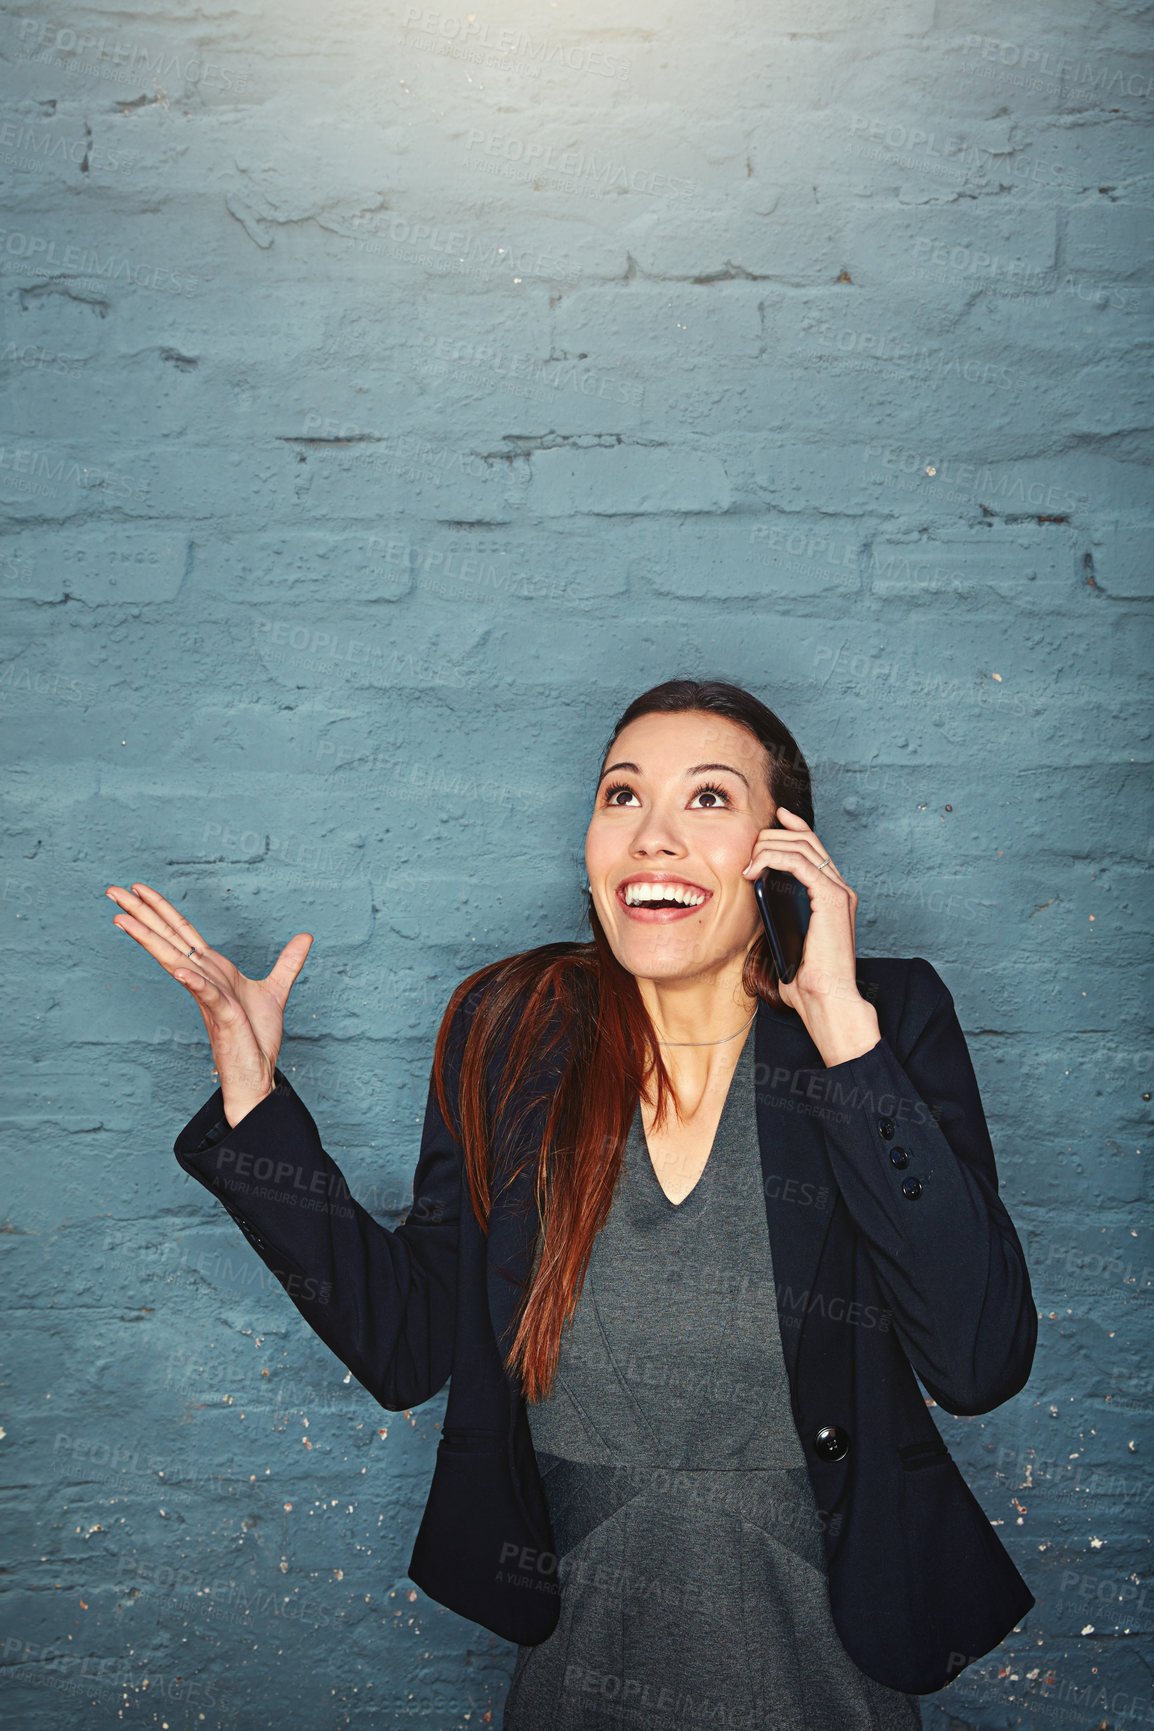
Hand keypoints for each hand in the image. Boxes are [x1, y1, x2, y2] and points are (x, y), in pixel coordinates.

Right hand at [106, 880, 312, 1125]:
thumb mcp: (276, 990)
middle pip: (168, 939)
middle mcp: (204, 980)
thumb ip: (288, 963)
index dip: (161, 908)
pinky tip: (179, 970)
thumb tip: (305, 937)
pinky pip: (206, 995)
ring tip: (121, 919)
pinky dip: (193, 981)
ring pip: (174, 961)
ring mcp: (208, 997)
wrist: (256, 1074)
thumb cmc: (256, 1037)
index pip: (182, 932)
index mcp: (213, 970)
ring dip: (149, 939)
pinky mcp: (222, 1017)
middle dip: (141, 914)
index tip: (138, 888)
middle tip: (112, 890)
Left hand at [741, 807, 878, 1064]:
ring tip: (748, 863)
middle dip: (773, 836)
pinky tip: (757, 868)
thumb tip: (757, 898)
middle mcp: (840, 889)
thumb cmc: (805, 980)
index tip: (774, 817)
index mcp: (832, 897)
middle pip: (807, 841)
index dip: (794, 828)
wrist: (826, 1001)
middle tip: (748, 847)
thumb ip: (777, 917)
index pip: (814, 849)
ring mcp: (840, 892)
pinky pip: (802, 863)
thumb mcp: (783, 940)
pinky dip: (777, 858)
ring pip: (803, 847)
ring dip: (770, 847)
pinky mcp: (833, 899)